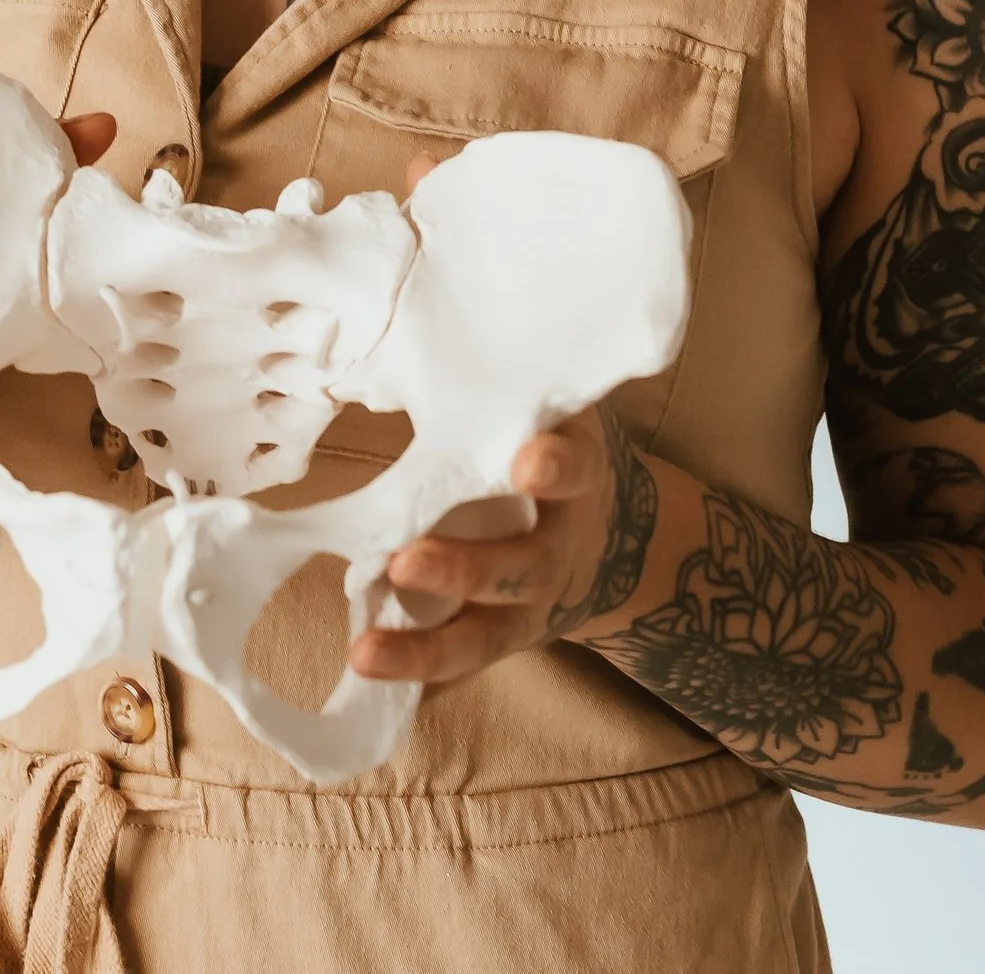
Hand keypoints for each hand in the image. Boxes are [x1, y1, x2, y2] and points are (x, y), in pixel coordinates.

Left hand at [347, 404, 632, 684]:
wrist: (618, 534)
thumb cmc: (555, 442)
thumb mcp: (553, 406)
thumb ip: (509, 384)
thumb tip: (418, 311)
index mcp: (577, 472)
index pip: (574, 466)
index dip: (554, 464)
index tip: (528, 459)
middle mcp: (561, 544)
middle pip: (518, 565)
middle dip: (463, 567)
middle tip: (406, 561)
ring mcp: (537, 601)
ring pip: (488, 628)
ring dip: (425, 641)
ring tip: (365, 648)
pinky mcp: (511, 636)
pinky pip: (464, 658)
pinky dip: (417, 671)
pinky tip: (366, 674)